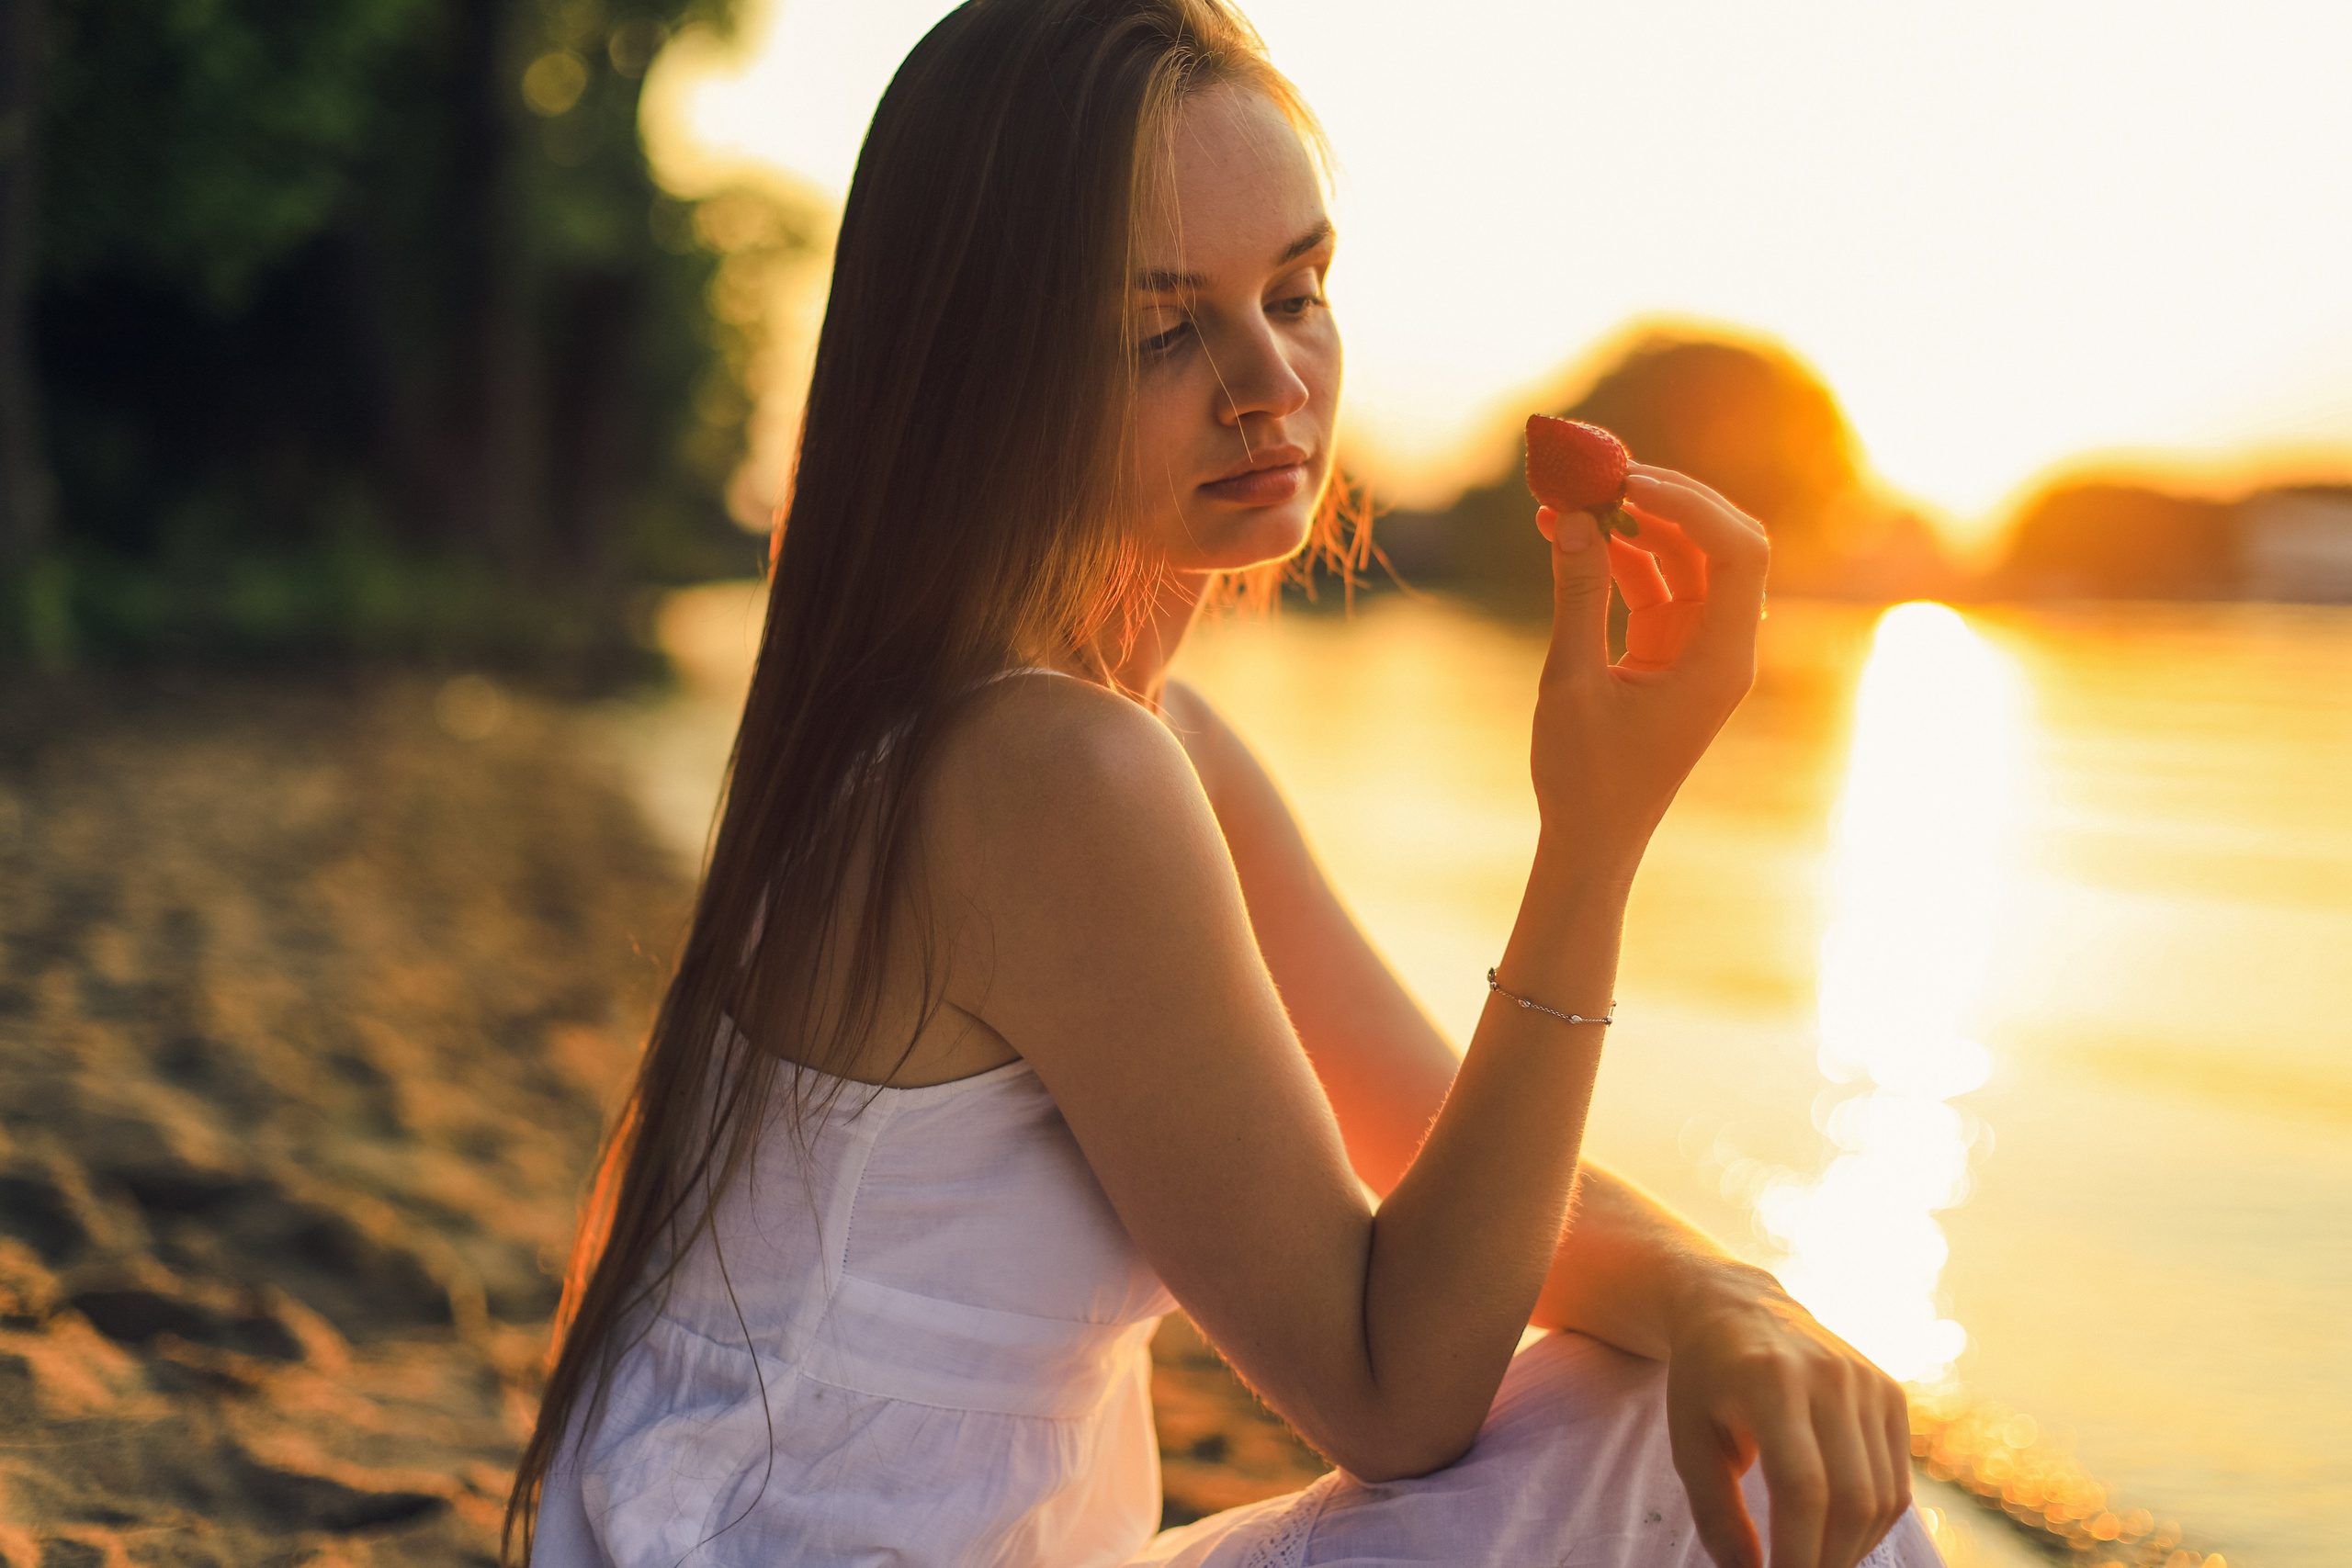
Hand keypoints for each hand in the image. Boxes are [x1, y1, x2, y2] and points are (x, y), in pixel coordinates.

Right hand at [1530, 464, 1767, 870]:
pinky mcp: (1668, 651)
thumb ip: (1576, 595)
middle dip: (1665, 499)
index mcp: (1722, 659)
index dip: (1689, 504)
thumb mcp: (1572, 682)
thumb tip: (1569, 517)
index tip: (1625, 482)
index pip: (1738, 552)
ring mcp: (1698, 646)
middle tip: (1601, 472)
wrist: (1590, 839)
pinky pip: (1654, 582)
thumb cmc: (1586, 777)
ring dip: (1633, 522)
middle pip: (1721, 540)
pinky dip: (1615, 554)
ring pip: (1685, 556)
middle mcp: (1723, 645)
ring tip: (1570, 496)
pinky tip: (1565, 533)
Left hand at [1662, 1277, 1914, 1567]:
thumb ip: (1716, 1513)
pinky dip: (1873, 1522)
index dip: (1797, 1552)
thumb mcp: (1689, 1441)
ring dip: (1853, 1548)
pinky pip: (1898, 1480)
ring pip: (1885, 1497)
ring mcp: (1869, 1382)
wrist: (1738, 1306)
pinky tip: (1837, 1535)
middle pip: (1851, 1498)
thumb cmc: (1704, 1380)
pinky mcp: (1892, 1393)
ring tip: (1814, 1562)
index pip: (1802, 1486)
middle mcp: (1830, 1375)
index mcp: (1770, 1380)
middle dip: (1828, 1560)